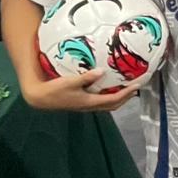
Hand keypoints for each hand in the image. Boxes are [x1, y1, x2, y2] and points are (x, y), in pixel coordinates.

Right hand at [21, 68, 139, 111]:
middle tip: (135, 88)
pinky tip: (108, 89)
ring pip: (107, 105)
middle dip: (126, 98)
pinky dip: (109, 97)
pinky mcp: (81, 104)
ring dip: (118, 99)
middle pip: (113, 105)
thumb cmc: (54, 90)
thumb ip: (86, 77)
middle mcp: (90, 106)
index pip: (113, 100)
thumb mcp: (70, 81)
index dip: (126, 94)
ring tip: (126, 89)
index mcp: (89, 102)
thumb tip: (102, 71)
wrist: (40, 98)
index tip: (136, 86)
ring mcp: (85, 106)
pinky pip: (100, 102)